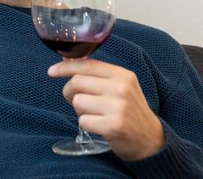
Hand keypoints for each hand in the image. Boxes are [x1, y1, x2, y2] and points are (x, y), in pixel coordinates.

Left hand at [48, 59, 163, 160]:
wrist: (150, 140)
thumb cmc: (128, 111)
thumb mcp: (120, 87)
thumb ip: (97, 75)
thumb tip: (66, 62)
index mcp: (122, 75)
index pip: (87, 65)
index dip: (65, 67)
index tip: (52, 71)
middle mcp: (121, 88)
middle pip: (76, 82)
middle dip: (70, 93)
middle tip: (78, 101)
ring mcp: (118, 107)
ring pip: (77, 102)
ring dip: (80, 111)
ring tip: (94, 114)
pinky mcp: (113, 125)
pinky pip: (82, 121)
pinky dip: (86, 124)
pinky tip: (99, 126)